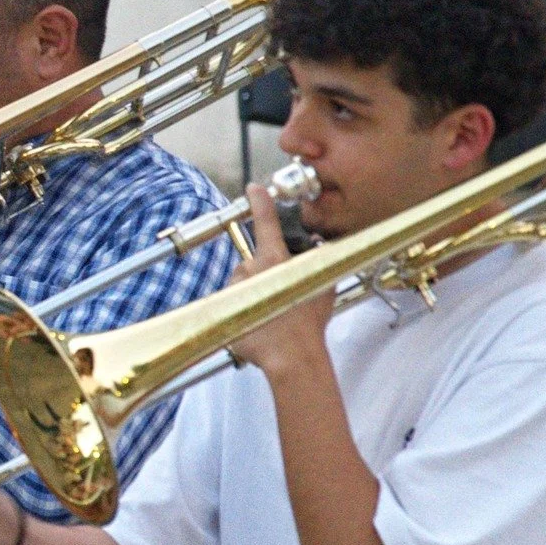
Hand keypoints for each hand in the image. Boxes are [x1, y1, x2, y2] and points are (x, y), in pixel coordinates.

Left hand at [227, 183, 333, 380]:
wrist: (293, 357)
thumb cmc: (310, 324)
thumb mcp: (322, 286)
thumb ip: (316, 262)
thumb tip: (315, 248)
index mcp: (275, 259)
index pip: (267, 223)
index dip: (261, 203)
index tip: (254, 188)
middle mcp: (251, 268)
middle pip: (251, 263)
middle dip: (261, 275)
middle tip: (278, 297)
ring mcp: (235, 288)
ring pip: (240, 284)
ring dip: (250, 294)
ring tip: (269, 316)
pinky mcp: (223, 308)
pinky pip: (231, 304)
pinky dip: (240, 311)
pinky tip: (257, 324)